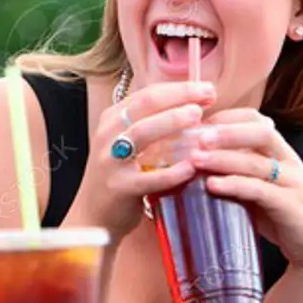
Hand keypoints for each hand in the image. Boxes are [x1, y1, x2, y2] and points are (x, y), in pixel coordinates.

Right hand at [66, 80, 217, 243]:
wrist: (94, 214)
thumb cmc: (120, 175)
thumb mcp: (128, 144)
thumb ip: (152, 125)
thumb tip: (193, 105)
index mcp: (112, 119)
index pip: (147, 94)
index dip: (179, 88)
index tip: (206, 89)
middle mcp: (108, 134)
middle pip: (144, 105)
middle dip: (178, 96)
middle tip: (208, 95)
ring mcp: (111, 160)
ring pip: (142, 133)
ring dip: (171, 121)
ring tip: (197, 117)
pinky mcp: (119, 187)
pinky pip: (149, 177)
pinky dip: (172, 172)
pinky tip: (192, 167)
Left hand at [188, 108, 302, 273]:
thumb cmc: (280, 213)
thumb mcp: (257, 186)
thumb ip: (234, 171)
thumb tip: (189, 162)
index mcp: (279, 151)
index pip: (256, 120)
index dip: (226, 118)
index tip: (196, 123)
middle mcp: (288, 161)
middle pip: (261, 132)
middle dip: (227, 131)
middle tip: (195, 136)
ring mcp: (293, 182)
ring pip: (257, 162)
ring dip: (222, 158)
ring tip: (194, 159)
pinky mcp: (291, 206)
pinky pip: (261, 190)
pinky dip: (234, 185)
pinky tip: (211, 185)